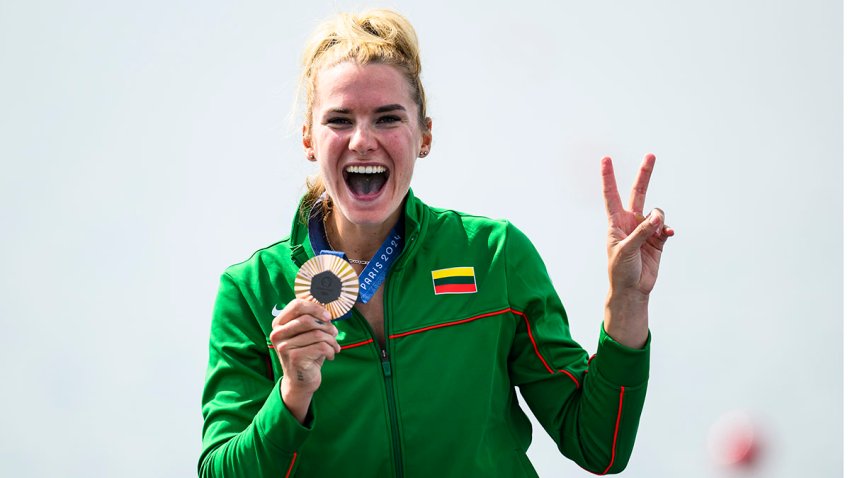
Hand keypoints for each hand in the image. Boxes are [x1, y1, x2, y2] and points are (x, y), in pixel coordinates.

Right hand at [269, 299, 340, 420]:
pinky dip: (331, 350)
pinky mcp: (294, 358)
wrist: (301, 381)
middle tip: (334, 333)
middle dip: (327, 326)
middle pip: (308, 319)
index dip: (315, 307)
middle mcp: (277, 334)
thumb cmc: (307, 353)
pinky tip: (331, 356)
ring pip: (317, 334)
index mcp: (279, 323)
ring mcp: (284, 347)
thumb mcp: (307, 334)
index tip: (328, 316)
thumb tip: (326, 305)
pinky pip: (321, 347)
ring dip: (332, 340)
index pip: (296, 305)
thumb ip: (312, 319)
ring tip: (334, 346)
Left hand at [601, 154, 673, 346]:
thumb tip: (657, 216)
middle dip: (644, 174)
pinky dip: (667, 229)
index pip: (611, 194)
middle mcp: (630, 221)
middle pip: (638, 192)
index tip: (605, 158)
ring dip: (659, 219)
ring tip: (656, 232)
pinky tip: (667, 234)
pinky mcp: (657, 239)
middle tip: (651, 155)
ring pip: (657, 212)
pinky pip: (665, 227)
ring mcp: (645, 229)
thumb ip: (641, 232)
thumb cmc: (620, 270)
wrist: (632, 289)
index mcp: (615, 222)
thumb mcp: (626, 250)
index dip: (608, 177)